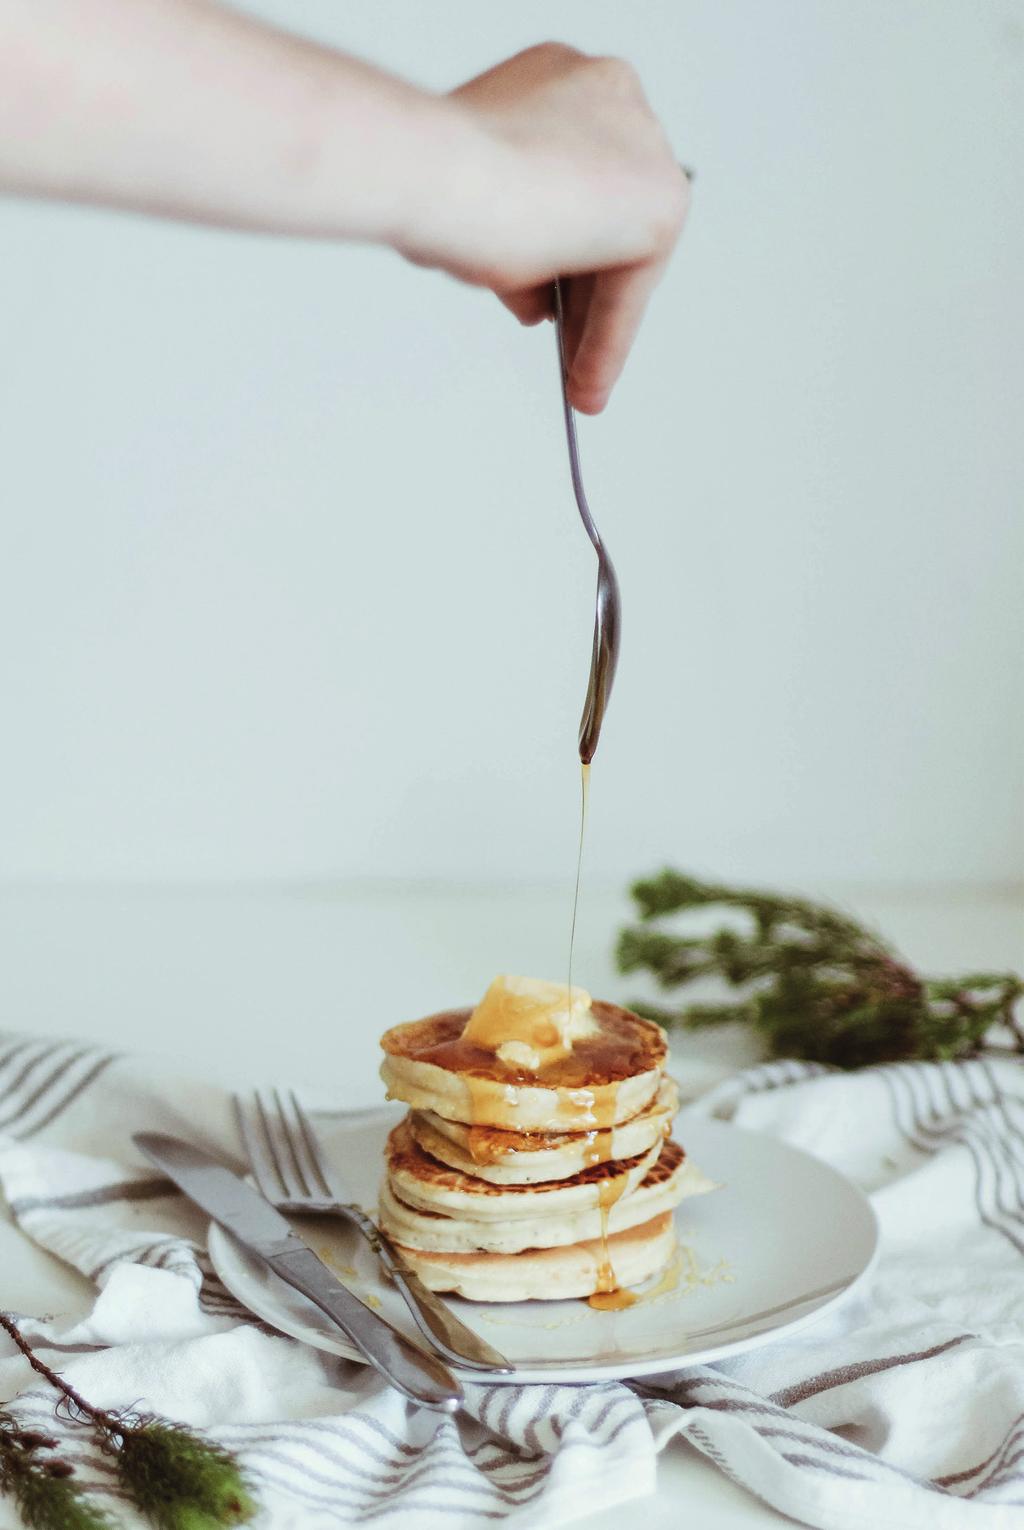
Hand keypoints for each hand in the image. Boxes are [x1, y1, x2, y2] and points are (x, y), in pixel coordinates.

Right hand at [403, 44, 689, 412]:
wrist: (442, 173)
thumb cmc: (436, 174)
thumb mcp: (475, 206)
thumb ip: (514, 234)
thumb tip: (536, 292)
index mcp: (563, 81)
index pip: (575, 179)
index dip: (560, 247)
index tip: (551, 291)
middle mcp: (612, 100)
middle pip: (602, 220)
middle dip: (580, 291)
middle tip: (564, 343)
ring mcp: (643, 145)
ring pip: (618, 257)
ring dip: (593, 325)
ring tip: (574, 378)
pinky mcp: (660, 201)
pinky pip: (631, 288)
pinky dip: (608, 341)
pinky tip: (587, 382)